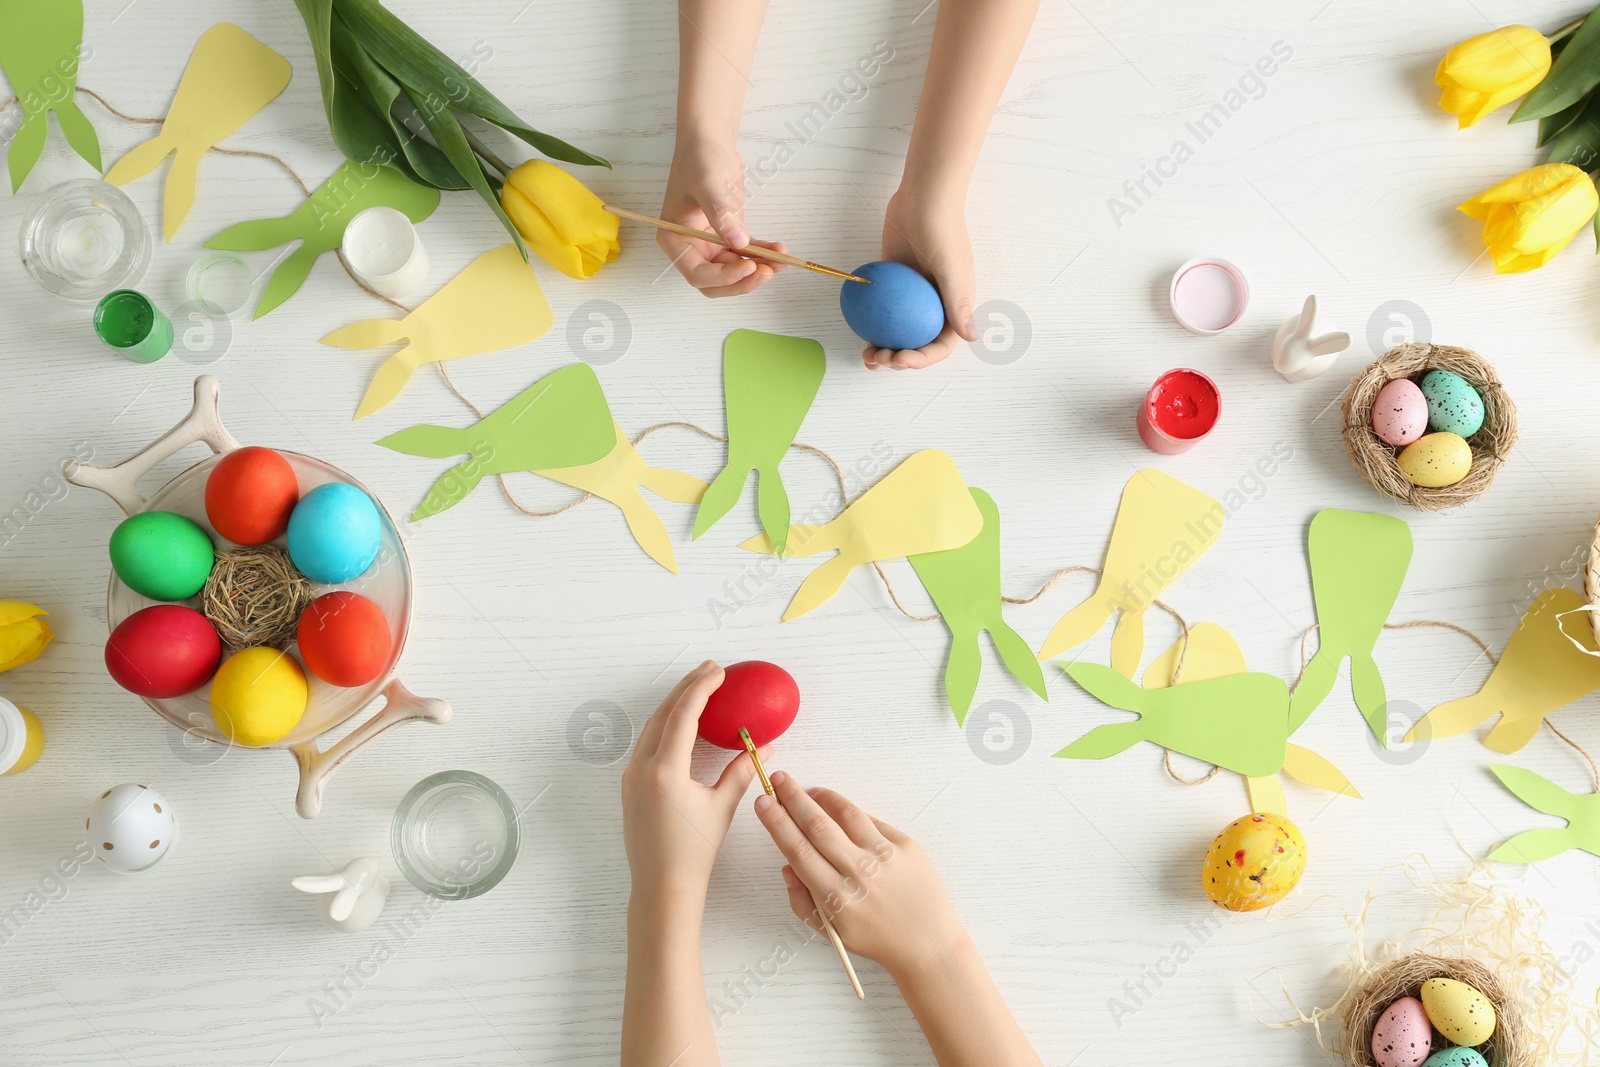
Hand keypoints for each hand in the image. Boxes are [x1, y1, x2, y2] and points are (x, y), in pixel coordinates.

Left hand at [621, 661, 771, 899]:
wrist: (661, 886)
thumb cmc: (694, 851)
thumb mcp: (721, 807)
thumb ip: (742, 770)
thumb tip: (766, 747)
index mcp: (665, 769)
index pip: (684, 715)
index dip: (702, 688)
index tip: (718, 671)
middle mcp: (642, 767)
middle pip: (664, 713)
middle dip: (687, 687)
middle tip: (710, 670)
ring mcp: (631, 776)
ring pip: (651, 726)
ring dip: (674, 704)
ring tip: (697, 688)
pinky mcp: (630, 785)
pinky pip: (646, 743)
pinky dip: (665, 725)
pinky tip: (681, 723)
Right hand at [659, 136, 788, 296]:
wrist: (710, 143)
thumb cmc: (700, 159)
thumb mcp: (708, 185)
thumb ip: (722, 215)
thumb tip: (739, 243)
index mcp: (675, 240)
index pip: (697, 273)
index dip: (723, 277)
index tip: (748, 267)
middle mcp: (690, 247)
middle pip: (716, 280)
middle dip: (742, 280)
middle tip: (768, 272)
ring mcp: (710, 243)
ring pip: (735, 270)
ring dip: (758, 269)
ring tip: (782, 261)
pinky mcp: (728, 236)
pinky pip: (746, 253)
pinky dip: (763, 254)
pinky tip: (780, 251)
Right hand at [753, 770, 966, 977]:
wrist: (927, 942)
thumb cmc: (877, 938)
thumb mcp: (831, 932)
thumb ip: (802, 901)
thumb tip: (787, 866)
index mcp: (837, 898)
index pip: (797, 850)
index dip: (777, 823)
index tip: (763, 803)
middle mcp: (859, 873)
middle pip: (817, 825)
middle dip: (792, 799)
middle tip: (777, 780)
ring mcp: (884, 857)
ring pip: (846, 815)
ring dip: (821, 797)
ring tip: (806, 789)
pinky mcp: (905, 845)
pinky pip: (871, 821)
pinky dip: (850, 811)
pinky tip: (836, 806)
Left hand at [862, 188, 978, 369]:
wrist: (922, 200)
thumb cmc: (942, 231)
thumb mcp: (952, 269)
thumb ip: (957, 304)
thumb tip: (971, 338)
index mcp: (954, 308)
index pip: (940, 345)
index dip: (922, 359)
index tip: (901, 358)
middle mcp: (934, 307)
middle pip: (917, 344)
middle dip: (899, 359)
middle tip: (879, 357)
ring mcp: (912, 298)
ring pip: (898, 332)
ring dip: (883, 348)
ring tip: (866, 355)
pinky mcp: (893, 286)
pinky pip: (882, 312)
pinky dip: (871, 325)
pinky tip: (856, 331)